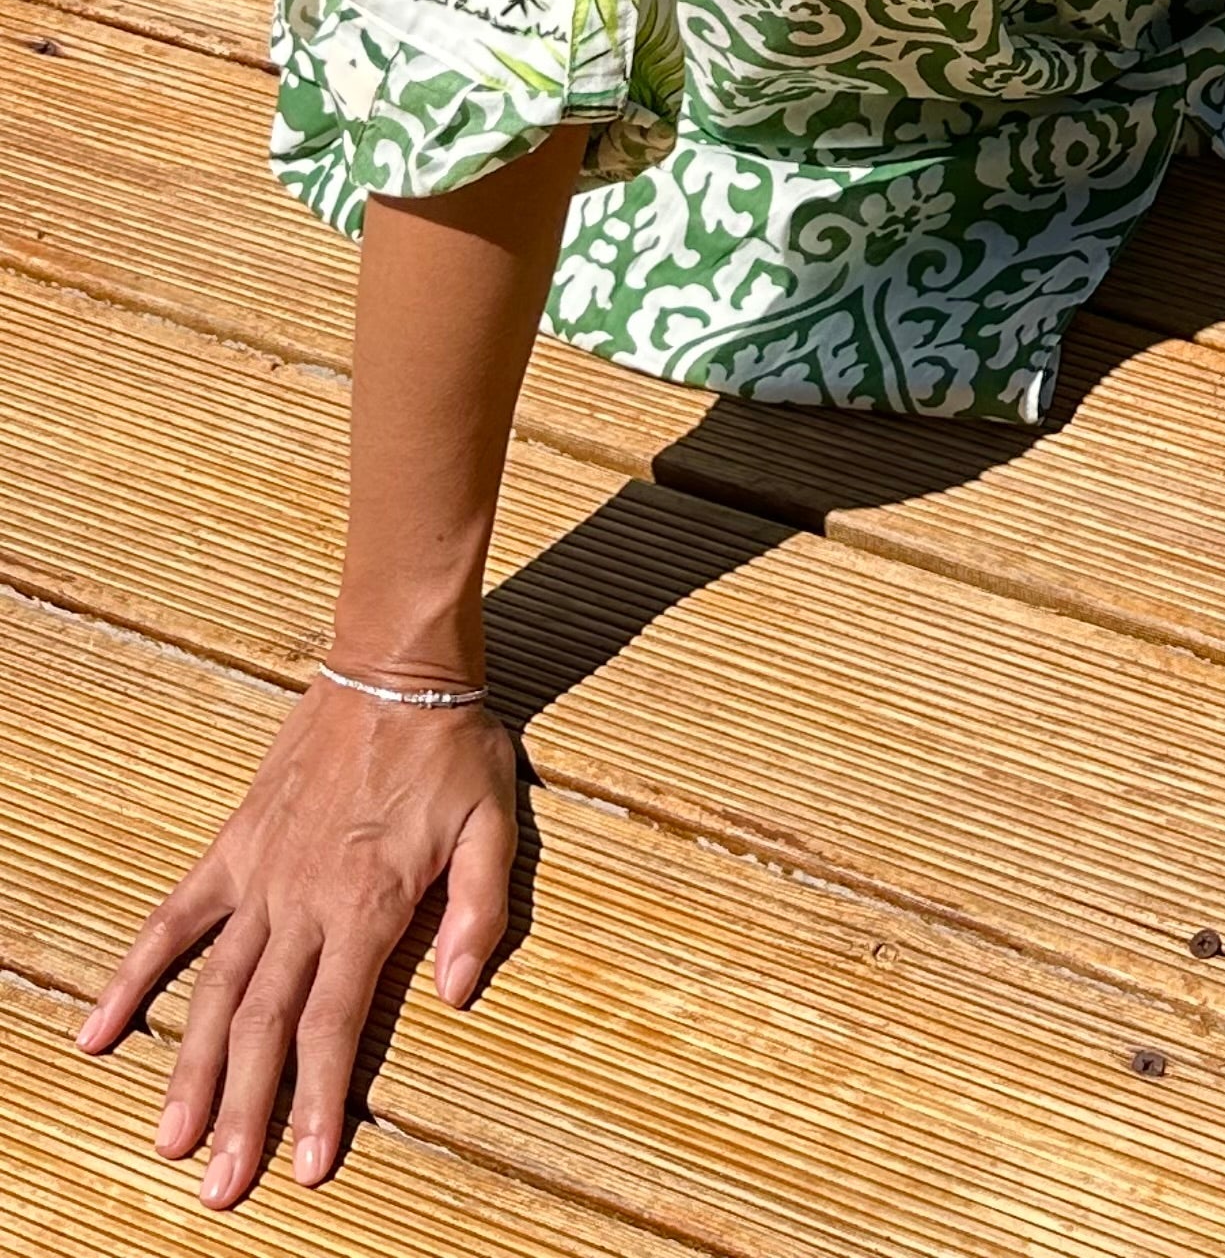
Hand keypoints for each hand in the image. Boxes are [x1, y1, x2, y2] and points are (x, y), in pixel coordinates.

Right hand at [76, 679, 520, 1207]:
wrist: (394, 668)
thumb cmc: (452, 748)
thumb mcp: (493, 825)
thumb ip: (478, 912)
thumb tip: (456, 995)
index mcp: (367, 905)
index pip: (333, 1025)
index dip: (317, 1101)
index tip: (305, 1169)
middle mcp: (303, 901)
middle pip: (265, 1025)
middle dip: (244, 1112)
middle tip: (220, 1189)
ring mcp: (259, 876)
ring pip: (215, 988)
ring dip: (190, 1067)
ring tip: (170, 1140)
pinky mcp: (232, 848)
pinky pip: (173, 919)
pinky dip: (134, 974)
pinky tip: (99, 1030)